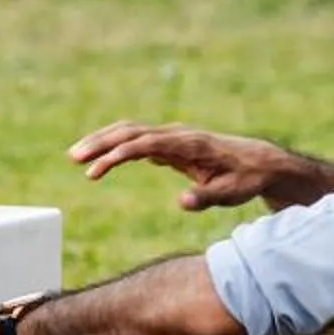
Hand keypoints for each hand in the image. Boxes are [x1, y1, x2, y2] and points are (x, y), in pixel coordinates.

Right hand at [68, 120, 287, 210]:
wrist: (260, 163)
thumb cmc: (245, 179)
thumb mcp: (231, 194)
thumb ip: (205, 197)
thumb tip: (181, 202)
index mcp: (189, 144)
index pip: (145, 144)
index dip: (118, 155)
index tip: (95, 170)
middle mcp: (177, 135)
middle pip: (130, 132)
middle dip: (100, 143)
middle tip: (73, 157)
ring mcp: (172, 137)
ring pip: (130, 132)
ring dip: (103, 141)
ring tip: (77, 156)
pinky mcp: (171, 143)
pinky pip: (137, 140)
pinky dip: (115, 146)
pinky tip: (101, 160)